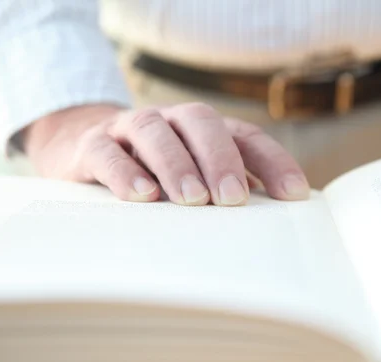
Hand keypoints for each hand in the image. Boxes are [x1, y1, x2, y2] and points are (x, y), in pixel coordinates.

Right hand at [23, 103, 309, 204]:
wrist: (86, 144)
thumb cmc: (156, 169)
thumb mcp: (195, 176)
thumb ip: (226, 189)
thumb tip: (271, 222)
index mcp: (204, 129)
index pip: (246, 136)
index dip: (272, 162)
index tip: (294, 195)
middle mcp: (171, 120)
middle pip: (200, 123)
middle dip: (219, 159)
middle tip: (231, 198)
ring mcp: (130, 128)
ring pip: (154, 131)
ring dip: (176, 163)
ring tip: (192, 199)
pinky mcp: (92, 144)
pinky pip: (106, 151)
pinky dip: (124, 171)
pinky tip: (142, 196)